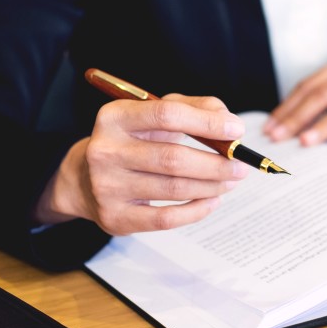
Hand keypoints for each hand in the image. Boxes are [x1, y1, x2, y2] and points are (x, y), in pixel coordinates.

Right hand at [33, 95, 250, 234]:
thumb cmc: (133, 141)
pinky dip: (196, 210)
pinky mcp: (115, 218)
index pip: (166, 115)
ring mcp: (107, 187)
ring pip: (174, 189)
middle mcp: (105, 150)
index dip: (207, 123)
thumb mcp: (154, 115)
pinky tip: (212, 201)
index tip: (237, 130)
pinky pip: (166, 219)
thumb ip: (193, 108)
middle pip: (173, 158)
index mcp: (114, 116)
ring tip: (230, 181)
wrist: (85, 178)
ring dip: (212, 186)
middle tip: (241, 166)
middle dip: (216, 163)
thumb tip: (229, 123)